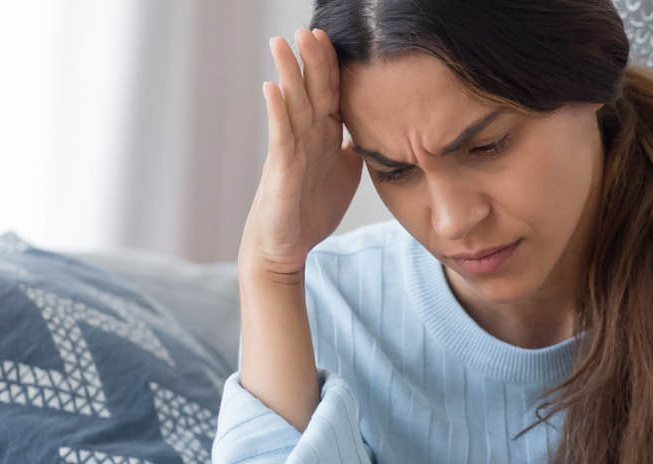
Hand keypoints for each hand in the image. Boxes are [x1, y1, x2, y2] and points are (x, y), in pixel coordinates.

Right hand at [240, 28, 362, 282]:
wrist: (288, 245)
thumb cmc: (312, 208)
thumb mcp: (346, 172)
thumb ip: (357, 147)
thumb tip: (380, 129)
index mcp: (324, 134)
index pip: (332, 92)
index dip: (334, 66)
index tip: (336, 37)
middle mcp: (306, 135)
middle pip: (312, 90)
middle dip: (312, 59)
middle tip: (311, 28)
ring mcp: (291, 149)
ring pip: (292, 105)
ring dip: (288, 73)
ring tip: (281, 43)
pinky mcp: (280, 168)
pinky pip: (280, 135)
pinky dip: (277, 111)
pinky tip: (272, 88)